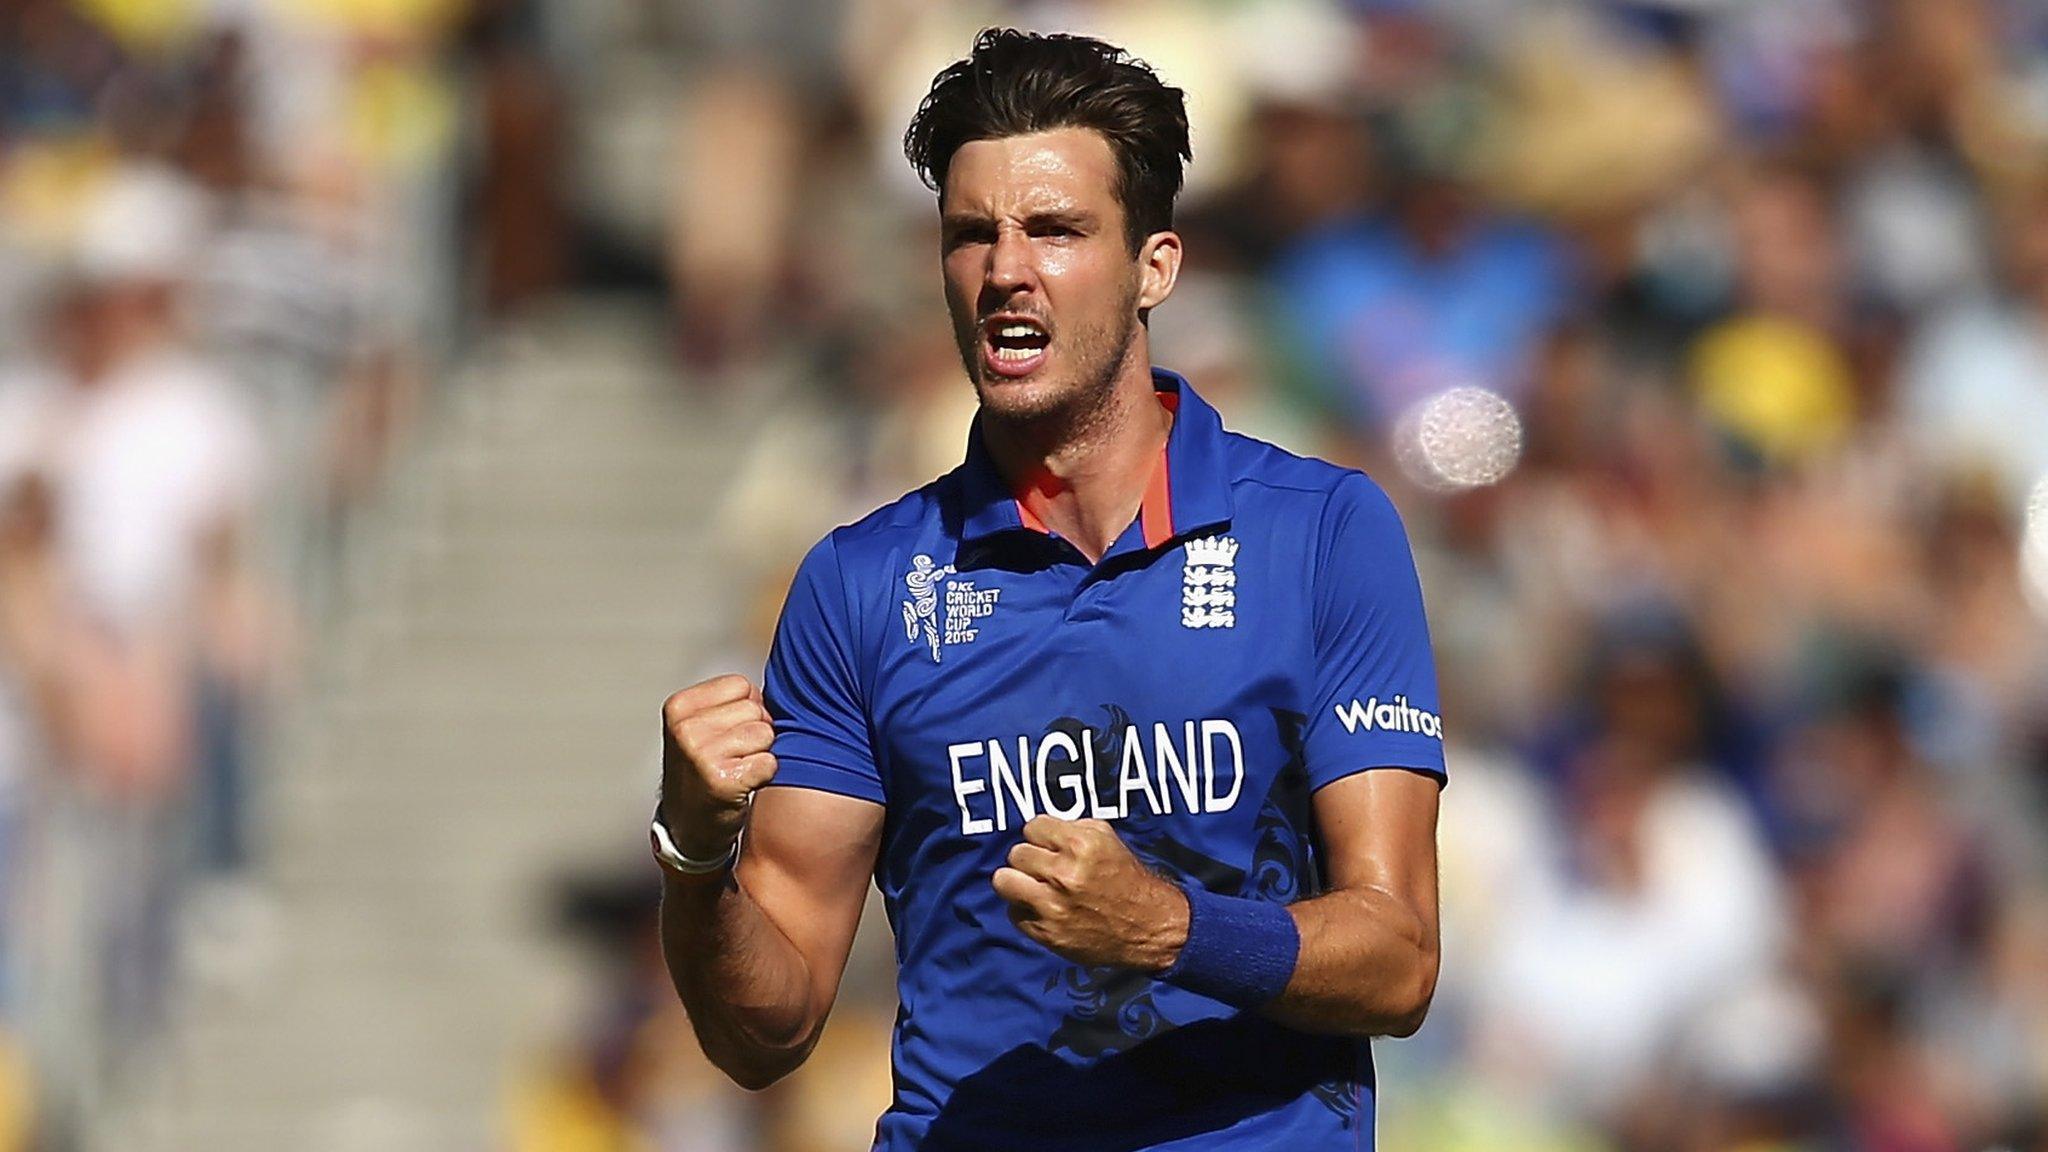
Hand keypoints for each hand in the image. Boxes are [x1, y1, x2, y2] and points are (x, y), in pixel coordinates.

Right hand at [660, 674, 777, 860]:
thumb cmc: (708, 767)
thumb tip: (789, 674)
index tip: (728, 734)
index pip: (742, 685)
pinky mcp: (722, 782)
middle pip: (756, 709)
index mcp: (679, 707)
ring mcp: (700, 755)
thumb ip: (732, 700)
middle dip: (756, 732)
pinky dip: (764, 775)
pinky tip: (743, 786)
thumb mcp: (704, 726)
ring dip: (761, 754)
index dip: (747, 709)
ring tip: (737, 770)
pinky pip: (769, 762)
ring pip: (765, 734)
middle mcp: (685, 729)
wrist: (689, 826)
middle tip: (734, 757)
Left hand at [992, 816, 1189, 970]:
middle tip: (1043, 868)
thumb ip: (1072, 828)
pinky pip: (1014, 913)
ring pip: (1003, 881)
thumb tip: (1040, 829)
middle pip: (1016, 854)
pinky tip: (1043, 910)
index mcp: (1080, 846)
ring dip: (1016, 882)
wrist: (1149, 927)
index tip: (1048, 845)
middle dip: (1029, 859)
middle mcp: (1064, 875)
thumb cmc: (1127, 879)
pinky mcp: (1047, 934)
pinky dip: (1025, 910)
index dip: (1041, 835)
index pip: (1032, 826)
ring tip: (1032, 886)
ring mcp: (1053, 907)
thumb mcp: (1108, 839)